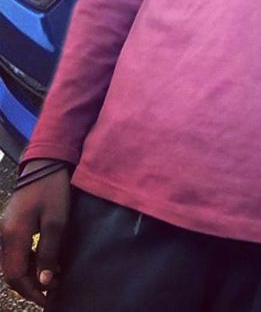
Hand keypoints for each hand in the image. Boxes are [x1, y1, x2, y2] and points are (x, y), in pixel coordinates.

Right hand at [1, 163, 70, 306]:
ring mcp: (7, 229)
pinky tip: (47, 261)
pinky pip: (18, 250)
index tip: (49, 300)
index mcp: (13, 236)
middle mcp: (5, 236)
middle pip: (12, 272)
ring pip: (14, 262)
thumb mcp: (56, 222)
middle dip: (31, 286)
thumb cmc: (52, 190)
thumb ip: (48, 253)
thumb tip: (44, 282)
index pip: (15, 276)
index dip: (31, 292)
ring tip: (54, 279)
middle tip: (52, 292)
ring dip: (31, 273)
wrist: (46, 162)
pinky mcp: (13, 223)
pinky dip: (31, 260)